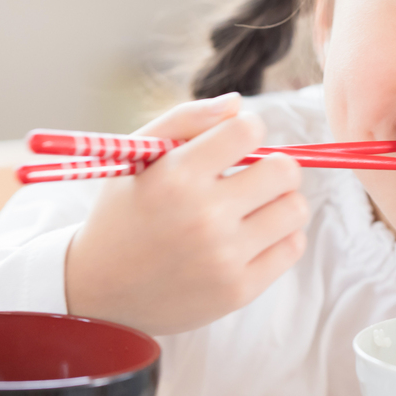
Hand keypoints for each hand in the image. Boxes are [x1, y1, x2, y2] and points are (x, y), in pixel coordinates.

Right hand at [63, 94, 308, 333]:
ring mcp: (223, 257)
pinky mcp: (238, 290)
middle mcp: (203, 216)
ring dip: (280, 203)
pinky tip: (252, 238)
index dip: (246, 131)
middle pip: (284, 171)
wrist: (100, 290)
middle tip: (251, 179)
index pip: (248, 130)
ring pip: (295, 209)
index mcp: (176, 176)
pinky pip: (293, 248)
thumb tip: (238, 104)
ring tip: (253, 209)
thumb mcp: (137, 156)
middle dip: (272, 168)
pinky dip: (280, 238)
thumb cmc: (123, 214)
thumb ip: (186, 120)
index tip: (234, 146)